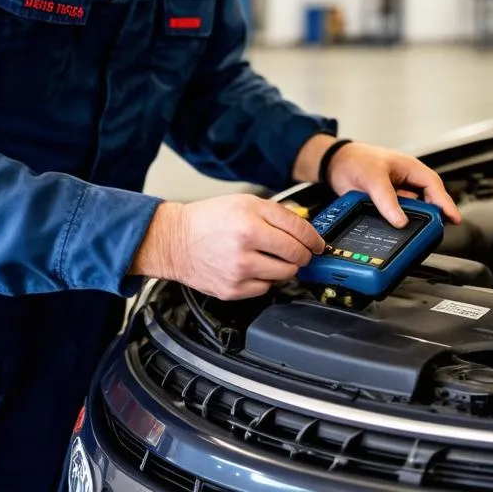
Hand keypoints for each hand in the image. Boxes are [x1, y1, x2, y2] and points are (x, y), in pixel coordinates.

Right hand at [129, 194, 325, 299]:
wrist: (175, 241)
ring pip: (285, 274)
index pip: (299, 232)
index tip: (317, 243)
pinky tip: (253, 267)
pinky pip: (266, 288)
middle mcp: (246, 245)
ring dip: (285, 267)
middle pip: (296, 256)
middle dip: (302, 254)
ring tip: (271, 257)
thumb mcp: (243, 202)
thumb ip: (276, 213)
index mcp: (250, 220)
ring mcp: (240, 270)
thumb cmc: (207, 219)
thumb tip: (304, 228)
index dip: (314, 238)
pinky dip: (266, 279)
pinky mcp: (234, 290)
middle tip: (298, 251)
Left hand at [292, 134, 460, 226]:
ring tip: (413, 233)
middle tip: (432, 231)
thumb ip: (386, 198)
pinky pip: (396, 216)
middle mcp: (406, 181)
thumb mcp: (372, 177)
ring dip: (413, 221)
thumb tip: (400, 219)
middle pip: (426, 202)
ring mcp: (396, 194)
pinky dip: (397, 224)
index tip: (453, 218)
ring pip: (412, 211)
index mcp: (410, 168)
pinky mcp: (385, 205)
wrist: (334, 165)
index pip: (433, 186)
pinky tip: (395, 232)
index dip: (445, 203)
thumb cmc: (356, 159)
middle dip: (431, 216)